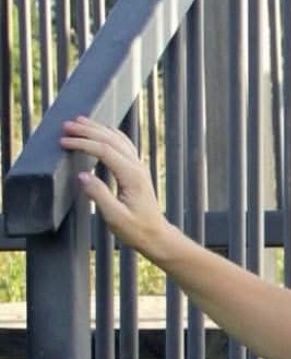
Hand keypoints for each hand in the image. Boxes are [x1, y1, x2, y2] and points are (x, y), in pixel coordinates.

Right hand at [59, 116, 171, 257]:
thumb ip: (99, 196)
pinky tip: (101, 130)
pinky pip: (124, 145)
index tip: (63, 142)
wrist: (157, 237)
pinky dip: (110, 134)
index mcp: (132, 176)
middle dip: (87, 130)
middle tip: (66, 126)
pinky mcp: (137, 171)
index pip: (105, 150)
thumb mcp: (116, 218)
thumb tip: (82, 175)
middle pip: (111, 139)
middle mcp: (137, 167)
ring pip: (118, 139)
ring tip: (78, 121)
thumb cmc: (137, 230)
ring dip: (98, 128)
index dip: (83, 143)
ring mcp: (139, 168)